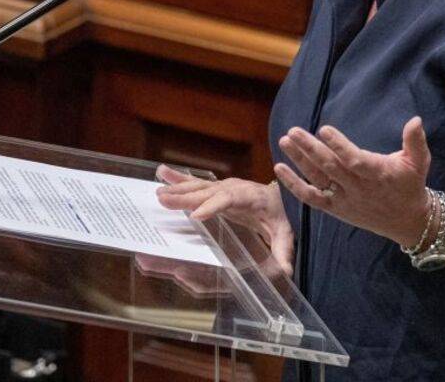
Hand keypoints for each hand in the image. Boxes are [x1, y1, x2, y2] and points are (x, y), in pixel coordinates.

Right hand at [154, 165, 294, 275]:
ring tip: (159, 194)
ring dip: (177, 190)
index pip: (231, 199)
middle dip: (186, 198)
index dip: (213, 207)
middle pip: (208, 193)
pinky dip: (178, 178)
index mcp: (252, 197)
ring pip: (198, 187)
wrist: (280, 196)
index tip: (196, 216)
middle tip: (164, 201)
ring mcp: (224, 186)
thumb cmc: (280, 215)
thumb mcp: (285, 233)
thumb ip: (283, 251)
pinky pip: (195, 183)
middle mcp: (235, 188)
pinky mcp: (216, 188)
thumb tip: (286, 270)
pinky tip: (161, 173)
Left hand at [275, 117, 430, 247]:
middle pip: (330, 168)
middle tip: (293, 131)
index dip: (339, 146)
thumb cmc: (411, 185)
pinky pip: (312, 198)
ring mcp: (345, 199)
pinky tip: (279, 168)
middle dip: (310, 149)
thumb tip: (415, 120)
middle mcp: (358, 188)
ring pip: (318, 180)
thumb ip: (415, 141)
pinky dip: (294, 185)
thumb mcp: (419, 162)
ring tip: (285, 141)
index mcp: (378, 174)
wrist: (407, 221)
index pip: (355, 160)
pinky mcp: (336, 208)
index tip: (324, 129)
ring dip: (299, 161)